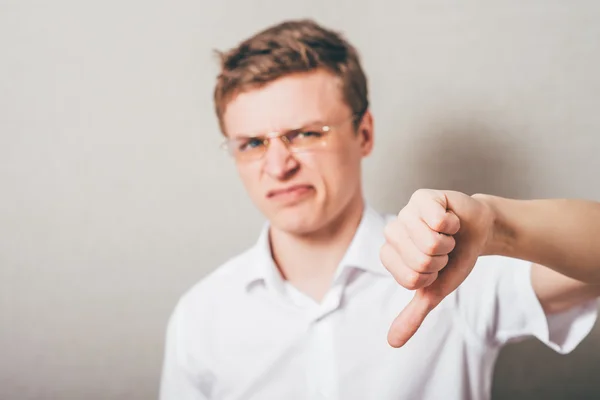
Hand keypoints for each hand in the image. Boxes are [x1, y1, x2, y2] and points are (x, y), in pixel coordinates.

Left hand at [380, 189, 494, 347]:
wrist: (478, 232)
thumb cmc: (454, 260)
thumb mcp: (435, 290)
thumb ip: (414, 314)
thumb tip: (393, 343)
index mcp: (390, 254)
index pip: (410, 278)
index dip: (431, 276)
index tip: (435, 266)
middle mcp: (392, 232)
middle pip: (420, 260)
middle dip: (442, 259)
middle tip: (444, 249)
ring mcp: (405, 212)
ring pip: (430, 241)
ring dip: (448, 242)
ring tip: (447, 235)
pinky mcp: (422, 197)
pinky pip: (438, 220)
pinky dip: (453, 225)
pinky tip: (450, 219)